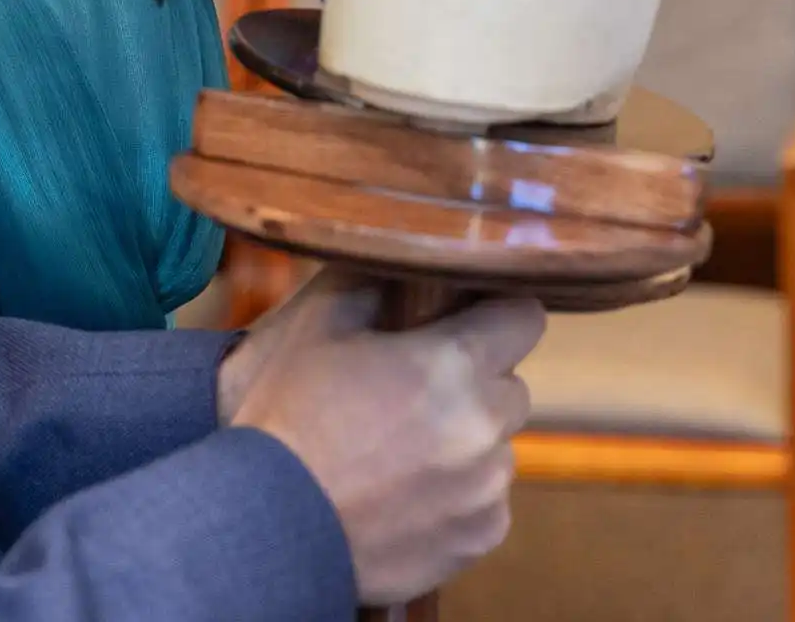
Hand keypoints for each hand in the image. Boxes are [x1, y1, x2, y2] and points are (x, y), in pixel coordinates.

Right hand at [221, 277, 542, 606]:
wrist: (270, 522)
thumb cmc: (288, 415)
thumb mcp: (315, 325)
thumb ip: (371, 280)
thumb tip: (400, 255)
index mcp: (454, 364)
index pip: (524, 317)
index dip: (495, 314)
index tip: (467, 322)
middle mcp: (485, 426)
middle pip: (510, 387)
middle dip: (474, 383)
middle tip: (412, 393)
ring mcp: (486, 489)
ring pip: (497, 448)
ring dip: (465, 443)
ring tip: (399, 453)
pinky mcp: (478, 538)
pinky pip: (486, 504)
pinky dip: (458, 498)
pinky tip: (404, 496)